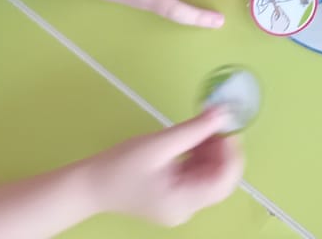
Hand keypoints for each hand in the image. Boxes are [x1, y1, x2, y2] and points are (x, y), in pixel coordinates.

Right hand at [87, 110, 242, 226]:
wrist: (89, 184)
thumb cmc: (120, 165)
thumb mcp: (159, 144)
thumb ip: (194, 129)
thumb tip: (224, 112)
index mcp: (183, 202)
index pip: (223, 182)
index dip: (231, 152)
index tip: (229, 125)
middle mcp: (186, 208)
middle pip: (219, 179)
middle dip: (222, 149)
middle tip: (217, 121)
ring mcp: (180, 203)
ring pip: (209, 175)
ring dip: (212, 149)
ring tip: (203, 125)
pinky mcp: (174, 194)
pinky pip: (196, 174)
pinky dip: (200, 154)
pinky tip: (193, 137)